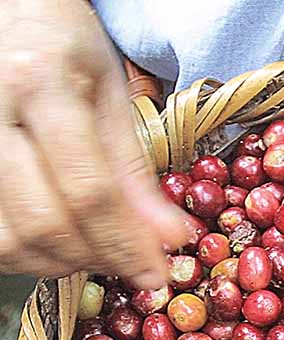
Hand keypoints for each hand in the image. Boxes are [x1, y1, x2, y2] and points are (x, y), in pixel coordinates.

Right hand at [0, 0, 188, 286]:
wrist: (7, 11)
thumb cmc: (63, 45)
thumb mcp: (112, 92)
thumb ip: (136, 171)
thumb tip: (171, 240)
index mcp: (39, 83)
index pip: (89, 191)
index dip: (127, 245)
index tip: (157, 274)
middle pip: (44, 223)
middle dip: (97, 257)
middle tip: (130, 262)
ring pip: (9, 240)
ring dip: (61, 262)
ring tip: (95, 246)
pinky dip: (29, 254)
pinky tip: (58, 239)